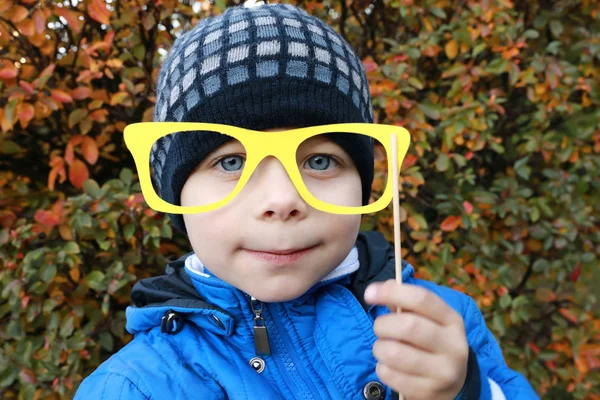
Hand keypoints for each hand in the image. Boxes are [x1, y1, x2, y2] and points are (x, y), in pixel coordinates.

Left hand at [364, 280, 468, 399]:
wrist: (454, 386)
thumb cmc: (432, 344)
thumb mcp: (429, 321)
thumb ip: (406, 303)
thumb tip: (379, 289)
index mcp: (452, 320)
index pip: (422, 299)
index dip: (392, 292)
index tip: (370, 293)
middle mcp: (453, 345)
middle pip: (407, 326)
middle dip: (383, 324)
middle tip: (379, 328)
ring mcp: (443, 372)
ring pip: (395, 353)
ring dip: (379, 348)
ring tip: (383, 348)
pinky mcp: (429, 392)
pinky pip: (390, 375)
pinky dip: (382, 368)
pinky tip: (389, 366)